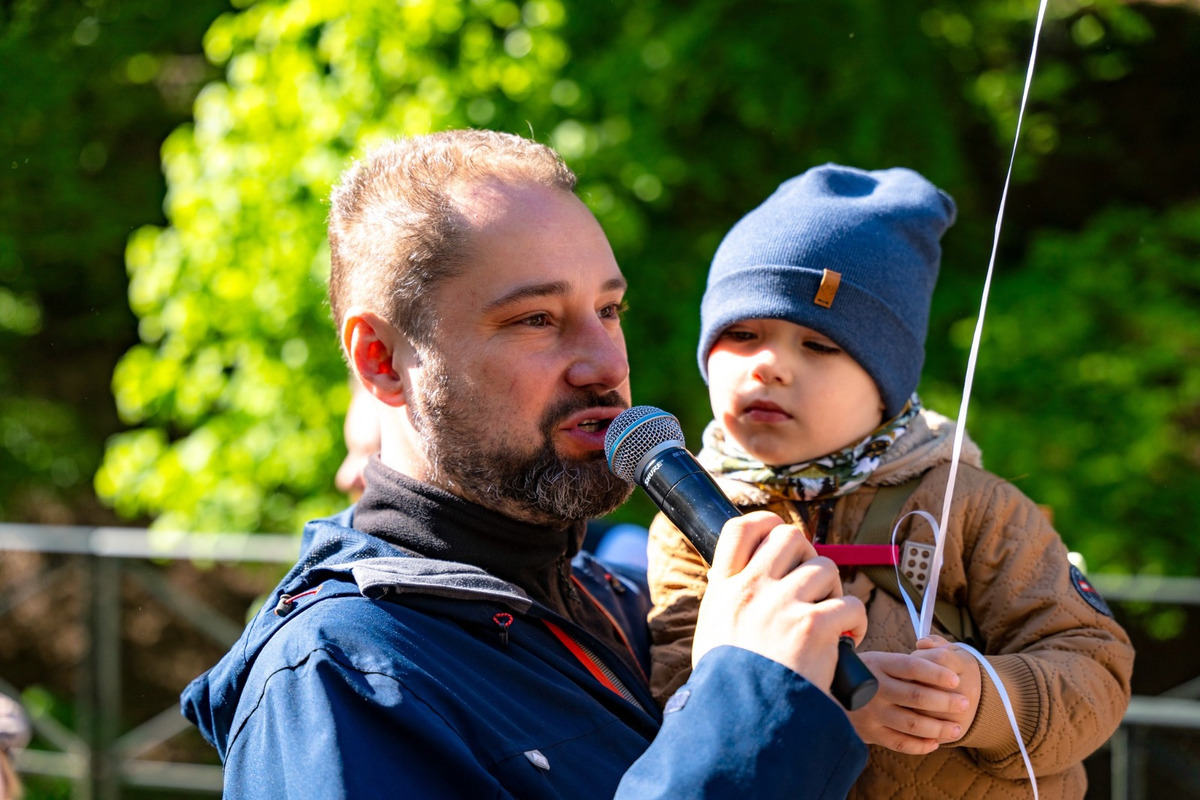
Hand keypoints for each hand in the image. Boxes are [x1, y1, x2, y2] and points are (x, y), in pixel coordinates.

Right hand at [692, 511, 866, 693]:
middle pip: (790, 537)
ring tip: (830, 620)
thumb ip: (728, 602)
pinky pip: (851, 604)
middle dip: (808, 556)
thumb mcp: (712, 632)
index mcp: (724, 588)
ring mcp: (784, 604)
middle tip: (812, 586)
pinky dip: (855, 622)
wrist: (742, 723)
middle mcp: (752, 588)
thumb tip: (736, 581)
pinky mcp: (815, 626)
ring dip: (834, 591)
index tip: (777, 535)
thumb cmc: (729, 686)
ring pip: (825, 568)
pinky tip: (847, 640)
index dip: (765, 523)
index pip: (740, 528)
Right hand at [846, 636, 977, 754]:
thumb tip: (935, 650)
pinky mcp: (869, 733)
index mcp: (878, 664)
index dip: (936, 673)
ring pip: (911, 723)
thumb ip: (904, 659)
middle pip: (916, 696)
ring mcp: (872, 712)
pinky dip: (919, 745)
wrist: (825, 691)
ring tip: (956, 728)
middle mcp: (874, 688)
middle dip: (945, 701)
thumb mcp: (876, 658)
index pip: (912, 667)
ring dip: (938, 728)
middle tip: (965, 702)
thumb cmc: (862, 673)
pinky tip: (934, 743)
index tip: (956, 679)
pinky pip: (899, 743)